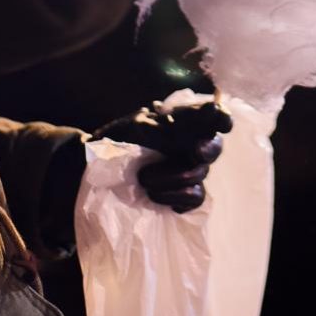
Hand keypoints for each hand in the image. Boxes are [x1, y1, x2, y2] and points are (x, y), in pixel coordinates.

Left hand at [93, 100, 232, 213]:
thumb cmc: (115, 143)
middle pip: (214, 147)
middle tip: (194, 151)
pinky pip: (194, 198)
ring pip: (200, 175)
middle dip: (207, 149)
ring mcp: (187, 171)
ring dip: (172, 178)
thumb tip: (189, 117)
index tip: (222, 122)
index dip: (221, 117)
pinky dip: (178, 199)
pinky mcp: (180, 196)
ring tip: (143, 180)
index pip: (212, 116)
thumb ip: (166, 124)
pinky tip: (159, 200)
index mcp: (182, 123)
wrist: (93, 176)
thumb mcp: (137, 125)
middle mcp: (190, 145)